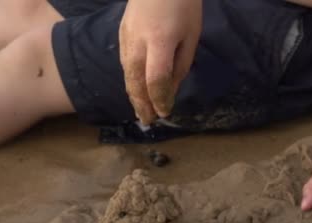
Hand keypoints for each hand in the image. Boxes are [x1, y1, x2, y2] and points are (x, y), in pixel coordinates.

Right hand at [119, 0, 201, 124]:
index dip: (160, 99)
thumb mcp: (191, 35)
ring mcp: (126, 39)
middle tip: (148, 121)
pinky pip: (124, 64)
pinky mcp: (121, 35)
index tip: (165, 113)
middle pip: (136, 82)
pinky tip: (134, 89)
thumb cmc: (183, 4)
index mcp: (159, 43)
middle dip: (142, 104)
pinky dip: (129, 81)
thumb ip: (180, 65)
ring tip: (140, 111)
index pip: (156, 81)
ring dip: (133, 96)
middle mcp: (138, 44)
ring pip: (127, 75)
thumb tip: (170, 90)